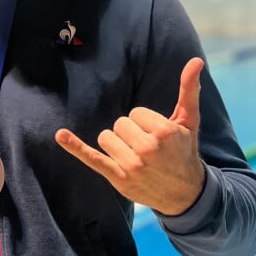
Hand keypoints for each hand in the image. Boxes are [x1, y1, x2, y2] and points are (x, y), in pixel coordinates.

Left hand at [55, 57, 205, 215]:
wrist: (186, 194)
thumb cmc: (185, 151)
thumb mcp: (189, 121)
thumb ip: (189, 90)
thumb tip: (195, 60)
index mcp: (164, 132)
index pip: (135, 113)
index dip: (144, 122)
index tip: (157, 136)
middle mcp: (148, 149)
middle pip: (119, 123)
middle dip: (131, 133)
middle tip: (149, 149)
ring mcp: (132, 165)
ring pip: (106, 137)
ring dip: (117, 144)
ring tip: (137, 158)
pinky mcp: (118, 177)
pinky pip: (92, 158)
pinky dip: (75, 147)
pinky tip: (60, 135)